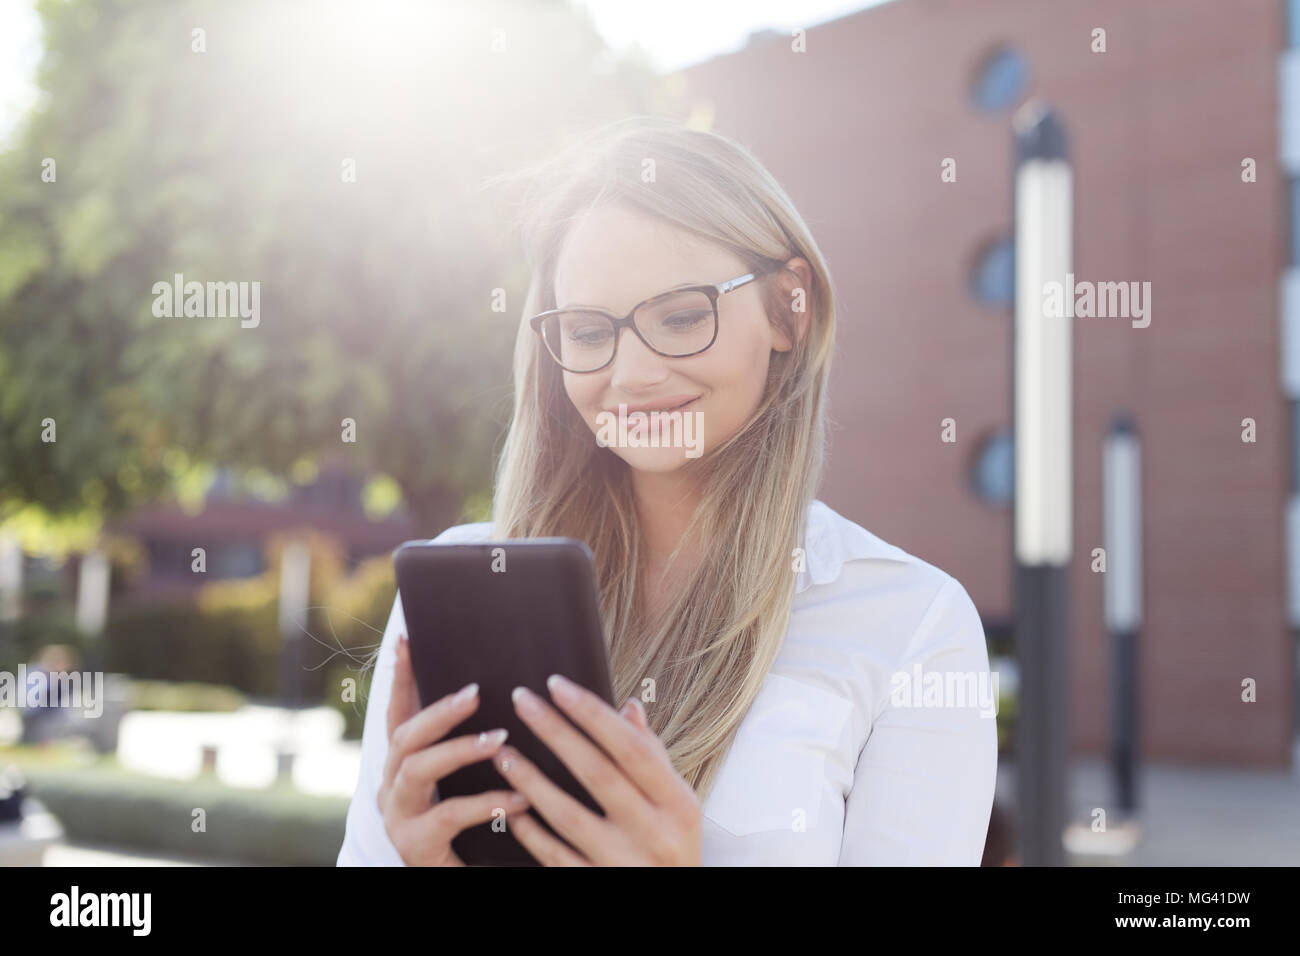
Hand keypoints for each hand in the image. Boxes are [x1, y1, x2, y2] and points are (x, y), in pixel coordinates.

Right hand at [378, 633, 529, 865]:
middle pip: (403, 736)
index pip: (400, 713)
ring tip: (501, 740)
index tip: (407, 638)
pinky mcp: (414, 847)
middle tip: (475, 692)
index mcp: (405, 765)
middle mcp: (392, 787)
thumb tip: (523, 696)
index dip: (401, 677)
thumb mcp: (477, 781)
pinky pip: (447, 815)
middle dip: (438, 710)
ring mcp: (399, 818)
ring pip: (416, 770)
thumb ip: (488, 744)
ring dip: (459, 749)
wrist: (468, 879)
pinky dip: (485, 803)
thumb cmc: (481, 829)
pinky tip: (519, 798)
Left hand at [495, 674, 700, 865]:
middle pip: (596, 773)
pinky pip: (554, 856)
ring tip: (503, 753)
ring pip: (567, 815)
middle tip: (521, 700)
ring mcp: (621, 864)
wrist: (677, 908)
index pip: (631, 747)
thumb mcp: (679, 805)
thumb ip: (654, 757)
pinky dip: (530, 831)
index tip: (558, 685)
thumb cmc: (674, 847)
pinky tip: (510, 807)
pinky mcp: (595, 884)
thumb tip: (630, 707)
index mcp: (678, 805)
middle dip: (554, 731)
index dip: (592, 713)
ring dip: (530, 780)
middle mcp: (653, 834)